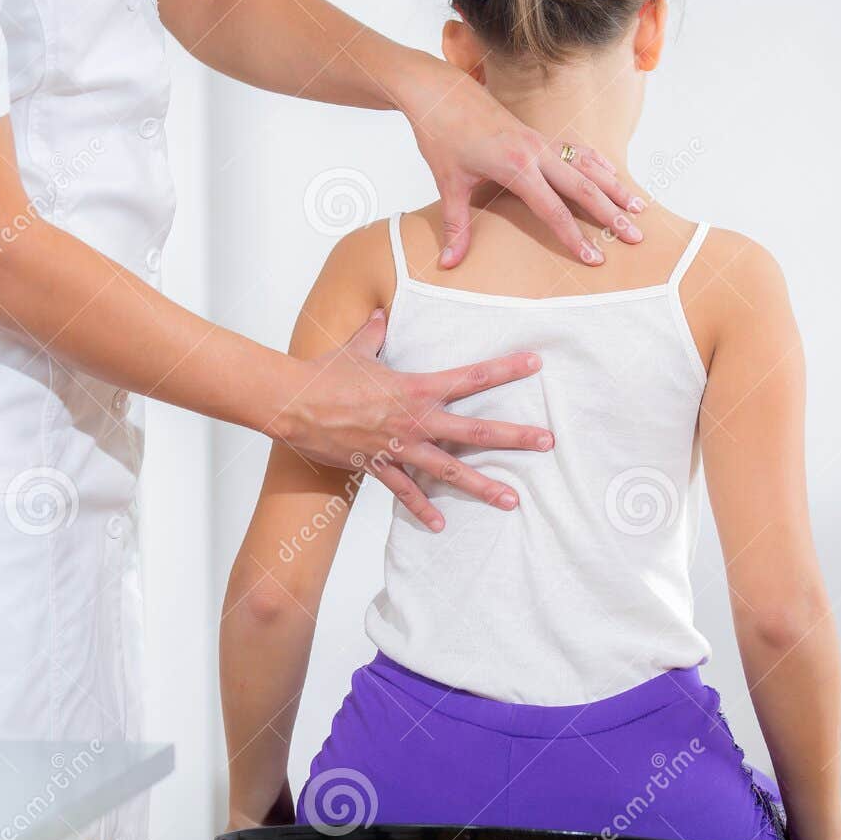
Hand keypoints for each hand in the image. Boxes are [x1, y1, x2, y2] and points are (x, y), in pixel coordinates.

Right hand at [274, 310, 552, 529]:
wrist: (293, 404)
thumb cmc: (324, 374)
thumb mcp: (355, 348)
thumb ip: (375, 333)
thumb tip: (383, 315)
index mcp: (415, 388)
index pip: (470, 377)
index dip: (505, 369)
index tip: (535, 364)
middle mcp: (415, 420)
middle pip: (475, 432)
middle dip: (514, 438)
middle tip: (546, 442)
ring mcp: (399, 448)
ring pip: (450, 471)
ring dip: (482, 486)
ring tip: (511, 499)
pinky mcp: (378, 467)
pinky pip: (405, 492)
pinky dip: (422, 509)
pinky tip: (440, 524)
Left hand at [391, 52, 643, 267]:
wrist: (440, 93)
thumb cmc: (442, 136)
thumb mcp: (447, 183)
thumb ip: (455, 226)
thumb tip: (449, 263)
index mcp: (516, 166)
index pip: (553, 210)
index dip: (574, 237)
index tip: (594, 258)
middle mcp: (536, 151)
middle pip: (583, 187)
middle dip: (611, 214)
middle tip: (636, 237)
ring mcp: (540, 140)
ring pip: (587, 166)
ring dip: (614, 187)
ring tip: (639, 208)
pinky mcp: (538, 134)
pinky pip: (576, 150)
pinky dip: (598, 164)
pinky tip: (612, 175)